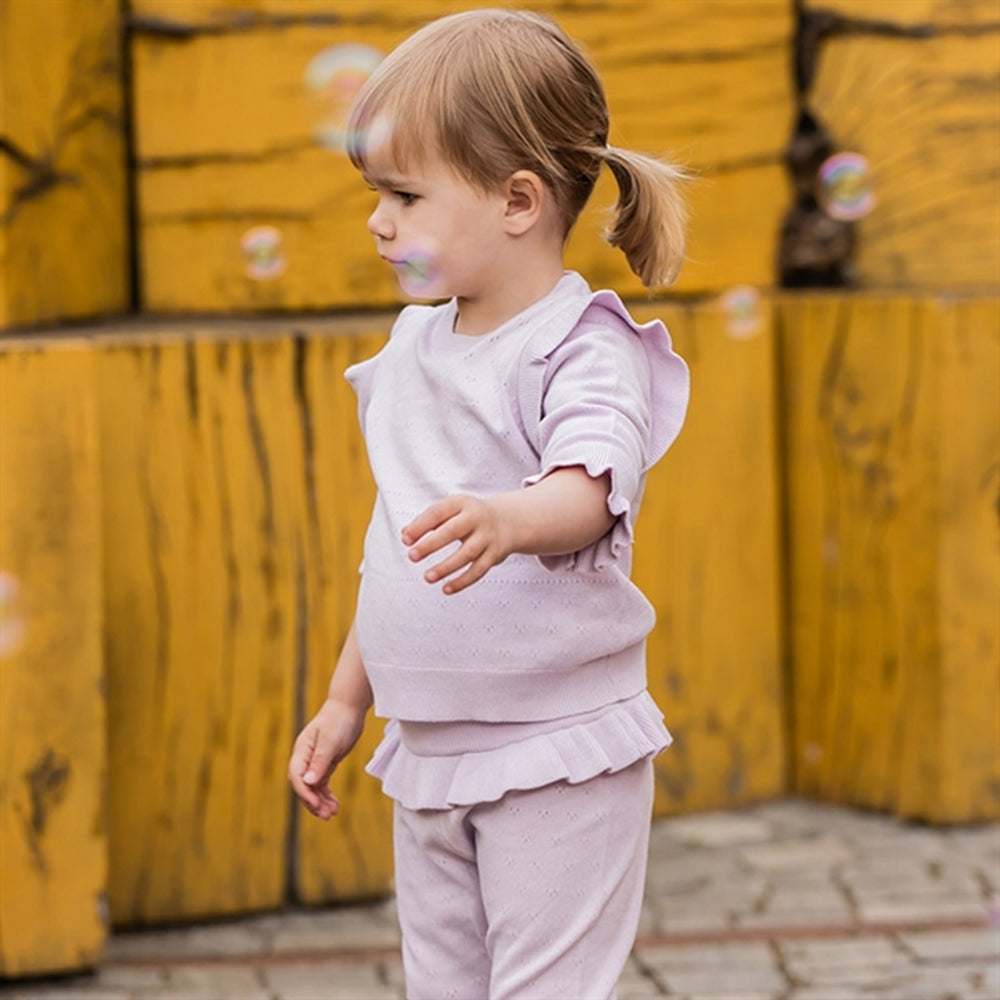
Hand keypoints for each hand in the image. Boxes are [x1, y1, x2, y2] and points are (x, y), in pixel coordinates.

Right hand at [288, 698, 366, 819]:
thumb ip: (319, 761)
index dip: (304, 792)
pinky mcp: (326, 762)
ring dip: (321, 801)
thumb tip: (307, 782)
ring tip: (332, 814)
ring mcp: (315, 761)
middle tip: (326, 815)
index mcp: (302, 750)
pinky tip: (335, 805)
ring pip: (314, 787)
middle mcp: (306, 757)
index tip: (316, 804)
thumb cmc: (339, 720)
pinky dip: (327, 795)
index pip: (296, 776)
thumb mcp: (330, 741)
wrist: (350, 707)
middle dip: (313, 802)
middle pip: (303, 785)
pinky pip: (323, 783)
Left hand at [402, 494, 512, 594]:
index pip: (438, 512)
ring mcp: (487, 537)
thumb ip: (428, 520)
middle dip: (430, 545)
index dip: (420, 526)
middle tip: (412, 556)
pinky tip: (446, 588)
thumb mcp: (452, 510)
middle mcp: (476, 518)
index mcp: (461, 503)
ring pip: (467, 554)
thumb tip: (406, 534)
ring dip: (446, 567)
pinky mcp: (495, 554)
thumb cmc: (471, 516)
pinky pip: (478, 570)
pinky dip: (462, 581)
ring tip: (428, 577)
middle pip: (453, 531)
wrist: (508, 521)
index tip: (406, 539)